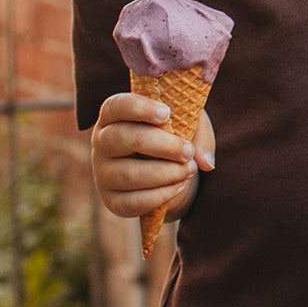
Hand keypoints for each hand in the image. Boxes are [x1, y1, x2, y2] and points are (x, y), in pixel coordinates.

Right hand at [89, 91, 214, 223]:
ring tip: (189, 169)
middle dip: (162, 145)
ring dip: (166, 173)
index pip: (117, 105)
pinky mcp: (112, 200)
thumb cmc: (170, 138)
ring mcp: (103, 173)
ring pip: (130, 174)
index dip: (140, 108)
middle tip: (188, 151)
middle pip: (124, 139)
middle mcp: (101, 142)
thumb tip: (206, 162)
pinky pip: (134, 201)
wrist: (162, 173)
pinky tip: (179, 186)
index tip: (167, 113)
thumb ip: (199, 133)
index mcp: (113, 116)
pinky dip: (161, 195)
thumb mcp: (186, 124)